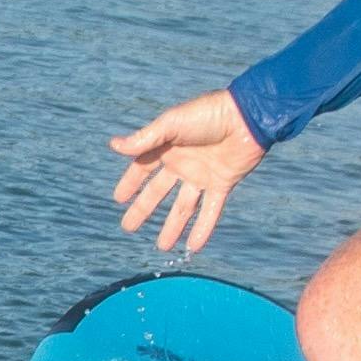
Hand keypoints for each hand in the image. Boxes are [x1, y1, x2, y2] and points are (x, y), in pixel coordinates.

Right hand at [108, 90, 262, 254]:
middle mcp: (182, 164)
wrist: (246, 116)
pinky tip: (193, 247)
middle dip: (143, 210)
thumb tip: (114, 145)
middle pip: (158, 192)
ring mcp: (202, 176)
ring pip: (183, 207)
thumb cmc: (207, 114)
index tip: (118, 199)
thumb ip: (144, 139)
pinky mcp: (222, 184)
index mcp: (166, 147)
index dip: (130, 183)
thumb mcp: (171, 124)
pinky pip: (210, 211)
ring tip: (163, 246)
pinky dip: (203, 229)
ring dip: (173, 227)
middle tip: (128, 228)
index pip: (142, 169)